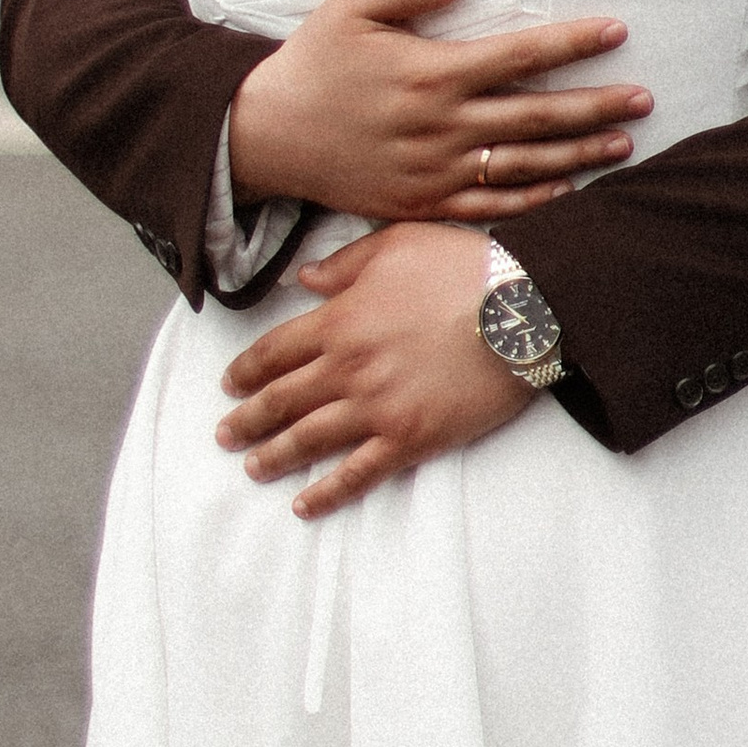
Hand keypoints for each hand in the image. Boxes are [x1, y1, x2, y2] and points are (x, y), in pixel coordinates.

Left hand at [217, 224, 529, 517]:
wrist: (523, 307)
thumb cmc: (462, 265)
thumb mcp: (396, 243)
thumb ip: (343, 264)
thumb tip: (300, 279)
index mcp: (341, 319)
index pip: (276, 351)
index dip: (247, 370)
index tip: (230, 384)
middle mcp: (349, 368)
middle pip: (282, 400)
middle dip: (247, 419)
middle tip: (224, 434)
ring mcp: (377, 408)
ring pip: (309, 440)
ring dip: (274, 456)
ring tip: (252, 468)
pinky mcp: (410, 438)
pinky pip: (357, 473)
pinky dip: (326, 493)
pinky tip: (304, 504)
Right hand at [226, 0, 650, 223]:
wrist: (266, 137)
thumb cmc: (313, 63)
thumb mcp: (352, 7)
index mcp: (430, 74)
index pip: (518, 55)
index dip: (571, 43)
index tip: (615, 32)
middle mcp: (440, 127)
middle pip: (535, 116)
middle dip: (594, 107)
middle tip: (643, 99)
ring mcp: (433, 172)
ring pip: (521, 166)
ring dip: (577, 155)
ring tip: (622, 145)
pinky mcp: (420, 205)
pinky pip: (487, 207)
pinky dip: (532, 202)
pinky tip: (566, 191)